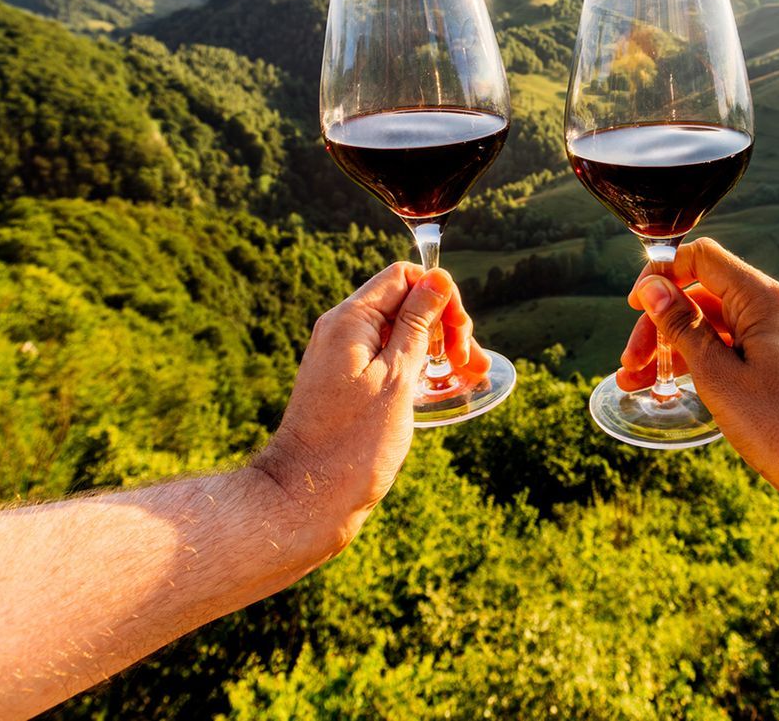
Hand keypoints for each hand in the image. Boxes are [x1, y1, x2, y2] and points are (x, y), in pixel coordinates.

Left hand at [250, 263, 468, 560]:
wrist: (307, 500)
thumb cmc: (353, 443)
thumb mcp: (397, 377)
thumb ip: (418, 324)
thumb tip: (436, 278)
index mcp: (350, 321)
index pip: (403, 277)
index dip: (439, 294)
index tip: (459, 333)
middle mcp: (342, 332)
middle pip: (405, 303)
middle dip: (444, 324)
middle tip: (467, 361)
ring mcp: (344, 360)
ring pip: (401, 334)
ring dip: (438, 348)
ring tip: (471, 374)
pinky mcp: (348, 386)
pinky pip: (389, 361)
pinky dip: (418, 368)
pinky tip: (444, 387)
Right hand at [616, 239, 778, 513]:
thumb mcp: (718, 375)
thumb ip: (682, 327)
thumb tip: (654, 288)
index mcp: (763, 299)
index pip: (702, 259)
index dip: (662, 275)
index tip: (634, 306)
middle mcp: (776, 308)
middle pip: (703, 295)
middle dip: (660, 324)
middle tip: (630, 363)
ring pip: (716, 326)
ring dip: (675, 348)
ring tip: (637, 383)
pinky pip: (735, 348)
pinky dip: (703, 363)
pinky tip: (674, 388)